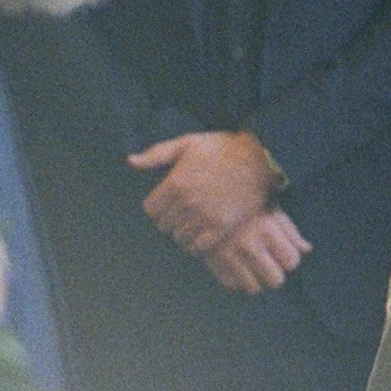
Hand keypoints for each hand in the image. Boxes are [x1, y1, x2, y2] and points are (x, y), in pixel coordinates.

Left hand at [130, 131, 275, 252]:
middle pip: (164, 225)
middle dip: (170, 219)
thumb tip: (130, 161)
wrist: (259, 159)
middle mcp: (187, 202)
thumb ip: (157, 154)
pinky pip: (197, 247)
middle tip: (181, 213)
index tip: (167, 204)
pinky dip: (195, 244)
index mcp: (175, 182)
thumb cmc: (223, 148)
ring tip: (192, 223)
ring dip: (183, 232)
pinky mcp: (221, 227)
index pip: (151, 209)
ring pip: (179, 237)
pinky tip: (201, 235)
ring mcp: (204, 216)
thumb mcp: (188, 142)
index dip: (157, 207)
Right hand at [200, 208, 310, 293]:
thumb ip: (290, 231)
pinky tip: (238, 265)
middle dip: (276, 273)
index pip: (292, 261)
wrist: (205, 198)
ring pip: (254, 288)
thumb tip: (307, 250)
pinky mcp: (214, 262)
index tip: (283, 252)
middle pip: (276, 280)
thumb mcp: (271, 209)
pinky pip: (233, 285)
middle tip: (270, 262)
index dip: (290, 258)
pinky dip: (238, 279)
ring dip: (257, 279)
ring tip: (253, 265)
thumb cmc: (245, 203)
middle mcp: (250, 245)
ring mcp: (230, 256)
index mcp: (267, 229)